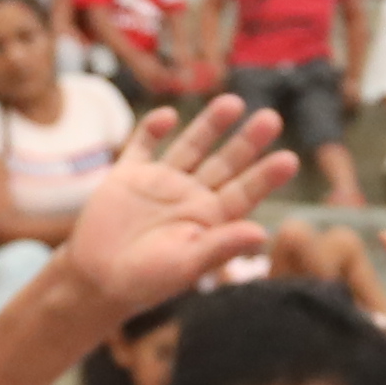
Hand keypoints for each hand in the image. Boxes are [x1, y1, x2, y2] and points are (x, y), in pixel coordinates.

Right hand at [48, 96, 292, 318]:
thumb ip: (220, 247)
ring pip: (191, 147)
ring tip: (233, 102)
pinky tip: (168, 116)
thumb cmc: (145, 281)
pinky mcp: (129, 175)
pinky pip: (143, 146)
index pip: (244, 193)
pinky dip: (153, 129)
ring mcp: (160, 183)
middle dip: (247, 142)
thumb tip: (262, 234)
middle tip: (271, 118)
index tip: (290, 159)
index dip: (265, 177)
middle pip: (224, 164)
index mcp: (209, 221)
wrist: (95, 280)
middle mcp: (190, 197)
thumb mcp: (185, 265)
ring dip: (210, 126)